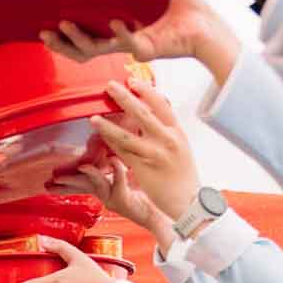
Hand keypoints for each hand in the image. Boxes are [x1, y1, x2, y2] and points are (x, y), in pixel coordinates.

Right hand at [41, 0, 237, 80]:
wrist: (205, 24)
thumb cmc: (181, 4)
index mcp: (116, 24)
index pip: (84, 32)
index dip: (64, 32)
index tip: (47, 21)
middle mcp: (119, 38)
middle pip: (81, 49)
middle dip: (60, 43)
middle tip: (44, 33)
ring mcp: (130, 46)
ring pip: (96, 51)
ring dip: (78, 40)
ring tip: (66, 25)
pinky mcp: (147, 50)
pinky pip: (129, 44)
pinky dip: (121, 34)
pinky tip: (115, 23)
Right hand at [50, 159, 171, 249]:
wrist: (158, 215)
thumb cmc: (144, 197)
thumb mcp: (124, 180)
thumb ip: (113, 168)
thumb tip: (106, 151)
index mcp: (103, 190)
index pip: (80, 184)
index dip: (65, 182)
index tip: (50, 180)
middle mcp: (105, 195)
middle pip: (82, 184)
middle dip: (67, 181)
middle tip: (53, 179)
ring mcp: (114, 197)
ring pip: (96, 183)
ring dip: (88, 174)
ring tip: (80, 167)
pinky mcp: (125, 199)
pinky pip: (119, 180)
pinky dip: (116, 169)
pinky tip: (112, 159)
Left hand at [91, 81, 200, 225]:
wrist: (189, 201)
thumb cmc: (184, 176)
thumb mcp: (182, 147)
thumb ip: (168, 130)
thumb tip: (153, 114)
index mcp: (177, 132)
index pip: (162, 105)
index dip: (146, 91)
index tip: (133, 81)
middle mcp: (167, 140)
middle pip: (143, 114)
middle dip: (125, 98)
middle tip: (110, 86)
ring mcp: (154, 154)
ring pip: (127, 135)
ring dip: (109, 125)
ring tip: (94, 116)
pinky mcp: (143, 169)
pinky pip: (122, 153)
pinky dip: (110, 144)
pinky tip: (99, 136)